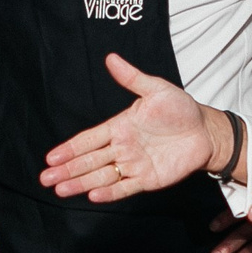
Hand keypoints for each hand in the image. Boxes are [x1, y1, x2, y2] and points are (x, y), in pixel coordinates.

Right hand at [41, 53, 229, 200]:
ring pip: (101, 176)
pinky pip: (125, 187)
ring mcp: (133, 165)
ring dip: (80, 183)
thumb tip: (111, 58)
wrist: (206, 131)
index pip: (88, 139)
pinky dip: (110, 192)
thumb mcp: (156, 89)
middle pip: (89, 161)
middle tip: (45, 178)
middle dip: (67, 169)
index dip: (70, 148)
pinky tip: (92, 194)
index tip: (51, 157)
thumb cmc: (181, 109)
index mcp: (119, 127)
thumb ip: (132, 78)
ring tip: (60, 190)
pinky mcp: (148, 179)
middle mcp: (122, 147)